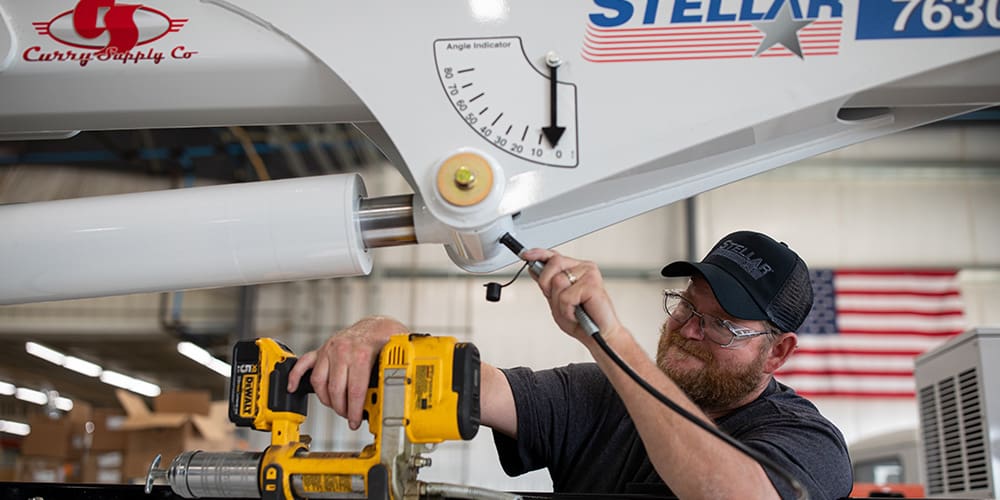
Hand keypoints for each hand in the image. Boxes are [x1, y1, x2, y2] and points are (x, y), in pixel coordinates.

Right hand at [287, 316, 407, 429]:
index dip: (354, 410)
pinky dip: (295, 376)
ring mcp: (329, 350)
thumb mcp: (393, 357)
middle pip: (336, 390)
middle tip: (348, 417)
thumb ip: (390, 375)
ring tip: (336, 407)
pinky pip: (303, 363)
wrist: (376, 325)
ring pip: (319, 382)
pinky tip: (292, 388)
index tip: (355, 422)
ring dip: (326, 399)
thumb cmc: (385, 341)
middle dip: (341, 409)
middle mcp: (342, 350)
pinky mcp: (321, 350)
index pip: (355, 390)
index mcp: (361, 354)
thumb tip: (391, 397)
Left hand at [521, 248, 621, 342]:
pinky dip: (567, 310)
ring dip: (559, 302)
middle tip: (560, 302)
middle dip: (547, 284)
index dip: (539, 254)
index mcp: (575, 268)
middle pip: (553, 263)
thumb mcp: (556, 300)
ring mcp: (589, 274)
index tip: (525, 255)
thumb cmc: (580, 320)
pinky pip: (566, 296)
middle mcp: (584, 268)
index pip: (554, 255)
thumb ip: (547, 283)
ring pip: (558, 281)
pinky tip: (577, 314)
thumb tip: (533, 268)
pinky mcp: (593, 285)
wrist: (599, 336)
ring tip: (572, 310)